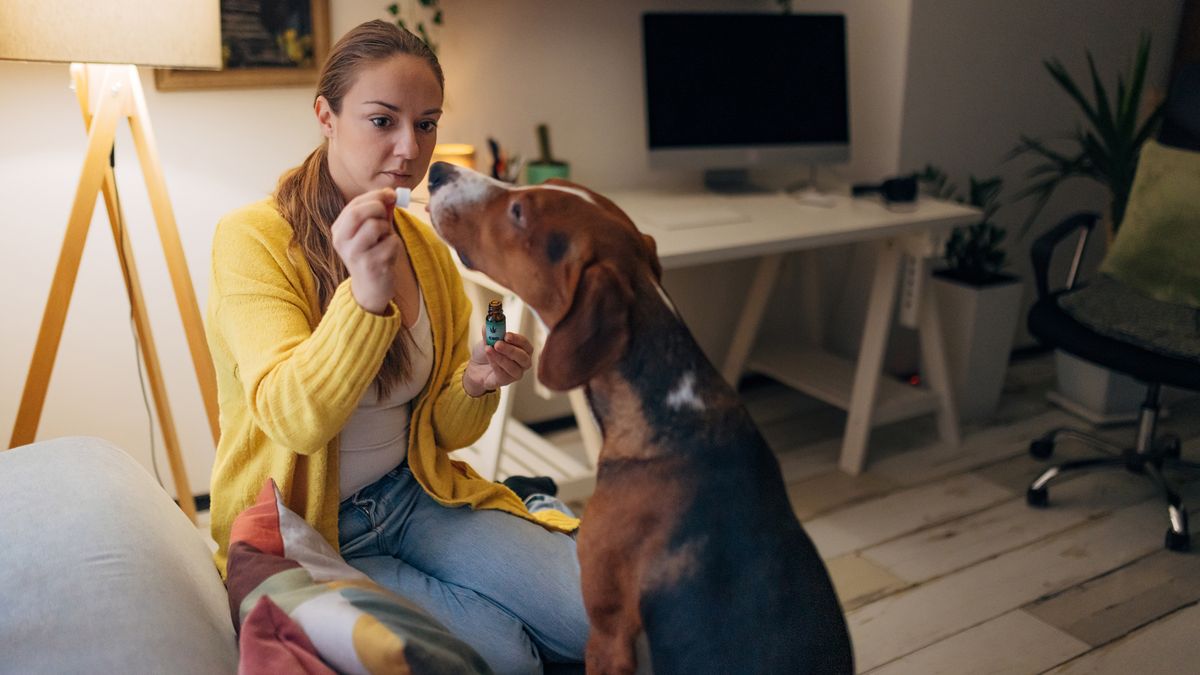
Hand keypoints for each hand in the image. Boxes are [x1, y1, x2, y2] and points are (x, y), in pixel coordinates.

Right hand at [330, 188, 403, 314]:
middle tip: (388, 215)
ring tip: (385, 240)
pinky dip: (395, 245)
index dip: (375, 196)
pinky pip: (390, 243)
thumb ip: (380, 212)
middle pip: (357, 213)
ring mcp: (354, 255)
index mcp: (339, 230)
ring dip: (388, 229)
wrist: (371, 289)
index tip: (391, 194)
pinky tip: (388, 256)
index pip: (353, 205)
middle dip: (378, 207)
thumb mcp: (373, 231)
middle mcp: (341, 242)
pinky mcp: (370, 266)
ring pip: (375, 226)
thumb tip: (390, 193)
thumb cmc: (373, 254)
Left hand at [463, 331, 533, 396]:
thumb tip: (487, 326)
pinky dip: (495, 364)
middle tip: (498, 344)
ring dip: (500, 357)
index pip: (525, 344)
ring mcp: (516, 373)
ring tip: (488, 349)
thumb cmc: (488, 352)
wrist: (476, 367)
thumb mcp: (488, 340)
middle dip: (510, 350)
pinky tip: (489, 358)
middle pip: (523, 357)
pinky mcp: (506, 381)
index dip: (517, 339)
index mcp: (522, 349)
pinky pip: (503, 374)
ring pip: (513, 367)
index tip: (506, 335)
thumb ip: (489, 334)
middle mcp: (523, 362)